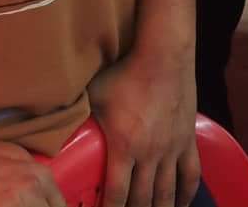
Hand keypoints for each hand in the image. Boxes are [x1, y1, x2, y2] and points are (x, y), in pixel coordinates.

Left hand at [88, 46, 199, 206]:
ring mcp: (172, 148)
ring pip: (167, 193)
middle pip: (142, 200)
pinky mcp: (187, 140)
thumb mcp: (95, 96)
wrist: (164, 55)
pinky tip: (180, 205)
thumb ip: (80, 118)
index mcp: (124, 147)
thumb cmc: (125, 73)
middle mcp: (150, 154)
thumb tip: (56, 128)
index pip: (116, 195)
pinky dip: (186, 195)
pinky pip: (190, 175)